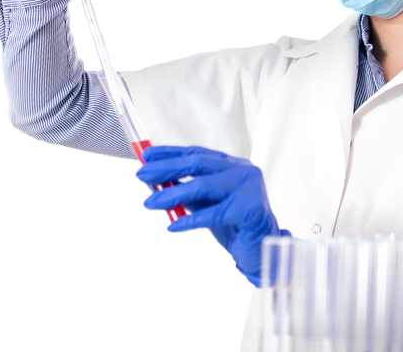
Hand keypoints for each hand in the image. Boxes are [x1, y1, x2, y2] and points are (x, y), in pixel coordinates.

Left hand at [136, 145, 290, 286]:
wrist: (260, 250)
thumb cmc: (233, 225)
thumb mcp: (206, 204)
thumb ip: (187, 192)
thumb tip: (155, 182)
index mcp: (232, 165)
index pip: (197, 153)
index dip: (170, 153)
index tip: (147, 155)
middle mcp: (243, 171)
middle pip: (198, 163)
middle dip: (167, 168)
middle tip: (142, 173)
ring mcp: (249, 188)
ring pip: (203, 186)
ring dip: (172, 194)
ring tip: (150, 203)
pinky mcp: (250, 210)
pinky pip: (214, 214)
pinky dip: (190, 220)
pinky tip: (173, 226)